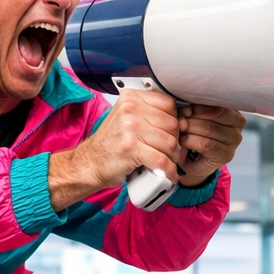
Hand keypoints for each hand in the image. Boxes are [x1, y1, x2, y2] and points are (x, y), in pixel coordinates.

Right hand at [48, 88, 182, 210]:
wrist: (90, 163)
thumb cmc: (112, 144)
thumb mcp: (128, 119)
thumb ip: (150, 115)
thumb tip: (183, 123)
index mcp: (131, 97)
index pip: (169, 104)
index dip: (174, 121)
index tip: (169, 133)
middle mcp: (130, 109)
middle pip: (172, 124)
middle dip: (175, 142)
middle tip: (167, 152)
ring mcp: (130, 127)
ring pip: (170, 143)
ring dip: (172, 158)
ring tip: (165, 164)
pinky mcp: (131, 148)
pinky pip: (162, 161)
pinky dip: (168, 172)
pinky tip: (167, 175)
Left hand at [175, 104, 245, 187]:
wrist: (192, 162)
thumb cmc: (194, 135)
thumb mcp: (195, 117)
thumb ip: (195, 110)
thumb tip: (187, 108)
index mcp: (232, 112)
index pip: (219, 104)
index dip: (200, 106)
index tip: (186, 109)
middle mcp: (238, 126)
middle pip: (216, 114)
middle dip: (194, 116)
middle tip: (180, 121)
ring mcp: (234, 142)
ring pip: (210, 129)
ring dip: (191, 128)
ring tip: (180, 130)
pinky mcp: (226, 155)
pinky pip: (206, 144)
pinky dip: (191, 141)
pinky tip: (183, 141)